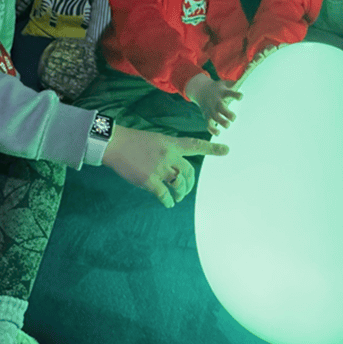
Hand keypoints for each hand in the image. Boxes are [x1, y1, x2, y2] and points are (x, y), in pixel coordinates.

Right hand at [101, 125, 228, 207]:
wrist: (115, 144)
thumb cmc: (133, 142)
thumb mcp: (156, 140)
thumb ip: (168, 152)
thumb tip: (175, 171)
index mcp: (171, 144)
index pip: (195, 145)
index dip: (212, 148)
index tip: (227, 150)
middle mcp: (169, 155)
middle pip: (189, 172)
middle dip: (189, 184)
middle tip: (184, 190)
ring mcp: (160, 168)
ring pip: (180, 184)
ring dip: (181, 194)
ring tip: (177, 198)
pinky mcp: (149, 180)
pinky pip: (165, 195)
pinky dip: (168, 201)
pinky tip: (167, 203)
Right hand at [185, 74, 242, 135]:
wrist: (200, 90)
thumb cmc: (218, 88)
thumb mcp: (225, 83)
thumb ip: (235, 83)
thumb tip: (250, 71)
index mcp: (222, 93)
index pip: (229, 93)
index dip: (235, 95)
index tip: (241, 96)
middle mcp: (216, 101)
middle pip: (221, 108)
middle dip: (227, 113)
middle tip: (234, 117)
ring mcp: (210, 109)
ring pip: (214, 117)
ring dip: (221, 122)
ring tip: (228, 125)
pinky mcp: (207, 116)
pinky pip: (208, 124)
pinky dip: (212, 130)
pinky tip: (218, 133)